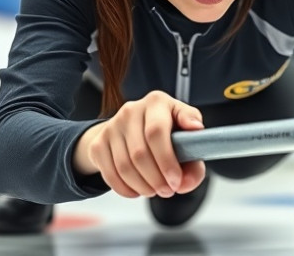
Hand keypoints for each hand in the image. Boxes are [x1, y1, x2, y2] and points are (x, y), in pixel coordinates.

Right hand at [72, 91, 205, 198]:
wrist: (133, 128)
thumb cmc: (168, 131)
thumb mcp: (187, 135)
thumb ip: (196, 155)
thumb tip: (186, 181)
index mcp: (157, 102)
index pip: (157, 132)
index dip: (167, 161)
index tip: (176, 180)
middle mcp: (132, 110)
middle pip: (140, 153)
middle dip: (156, 179)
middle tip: (168, 191)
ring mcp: (112, 126)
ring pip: (124, 166)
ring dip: (142, 186)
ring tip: (155, 191)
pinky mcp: (98, 143)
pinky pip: (110, 174)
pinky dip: (126, 189)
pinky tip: (138, 191)